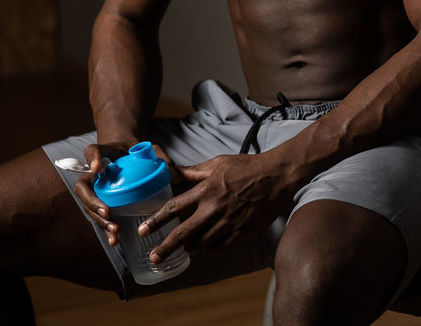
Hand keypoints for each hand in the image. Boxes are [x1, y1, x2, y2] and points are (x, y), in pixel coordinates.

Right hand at [72, 140, 173, 246]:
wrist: (128, 156)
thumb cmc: (136, 152)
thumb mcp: (150, 149)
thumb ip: (161, 157)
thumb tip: (175, 175)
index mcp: (103, 153)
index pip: (92, 151)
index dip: (91, 159)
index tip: (96, 169)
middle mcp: (93, 172)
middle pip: (83, 187)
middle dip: (93, 202)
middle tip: (107, 212)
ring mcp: (94, 188)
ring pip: (88, 205)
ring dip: (99, 219)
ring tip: (114, 230)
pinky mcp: (100, 202)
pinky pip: (98, 216)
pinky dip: (105, 228)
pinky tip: (115, 239)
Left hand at [139, 153, 288, 263]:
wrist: (277, 176)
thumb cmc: (248, 167)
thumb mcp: (218, 163)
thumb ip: (194, 172)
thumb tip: (173, 172)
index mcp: (206, 191)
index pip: (173, 208)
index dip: (156, 221)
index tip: (143, 231)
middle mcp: (213, 209)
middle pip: (183, 234)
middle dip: (165, 248)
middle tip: (153, 258)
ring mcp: (228, 223)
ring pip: (201, 244)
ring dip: (191, 247)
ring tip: (187, 247)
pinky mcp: (241, 233)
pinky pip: (219, 248)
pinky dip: (210, 248)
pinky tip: (208, 245)